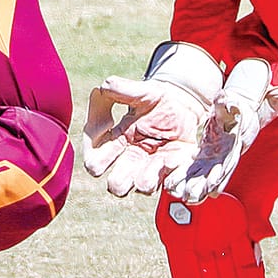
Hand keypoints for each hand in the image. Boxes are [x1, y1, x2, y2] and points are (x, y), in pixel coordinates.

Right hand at [80, 41, 221, 197]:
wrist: (182, 104)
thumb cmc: (154, 98)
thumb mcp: (137, 90)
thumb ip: (119, 89)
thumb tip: (102, 89)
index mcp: (113, 142)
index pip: (94, 162)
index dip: (96, 159)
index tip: (109, 140)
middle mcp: (129, 160)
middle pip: (115, 185)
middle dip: (119, 181)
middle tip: (130, 163)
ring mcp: (150, 167)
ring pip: (142, 188)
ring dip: (147, 180)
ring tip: (156, 161)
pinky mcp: (171, 168)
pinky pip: (169, 181)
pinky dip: (169, 172)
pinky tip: (172, 157)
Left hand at [165, 58, 277, 203]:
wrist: (233, 115)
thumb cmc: (233, 110)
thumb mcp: (231, 106)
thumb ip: (227, 104)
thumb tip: (224, 98)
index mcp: (234, 145)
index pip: (228, 163)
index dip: (221, 174)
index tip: (212, 185)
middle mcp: (224, 157)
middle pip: (214, 174)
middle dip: (203, 186)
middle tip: (191, 196)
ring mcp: (213, 159)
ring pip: (203, 176)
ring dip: (192, 187)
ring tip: (181, 196)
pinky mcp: (203, 159)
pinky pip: (193, 170)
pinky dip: (184, 178)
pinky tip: (172, 186)